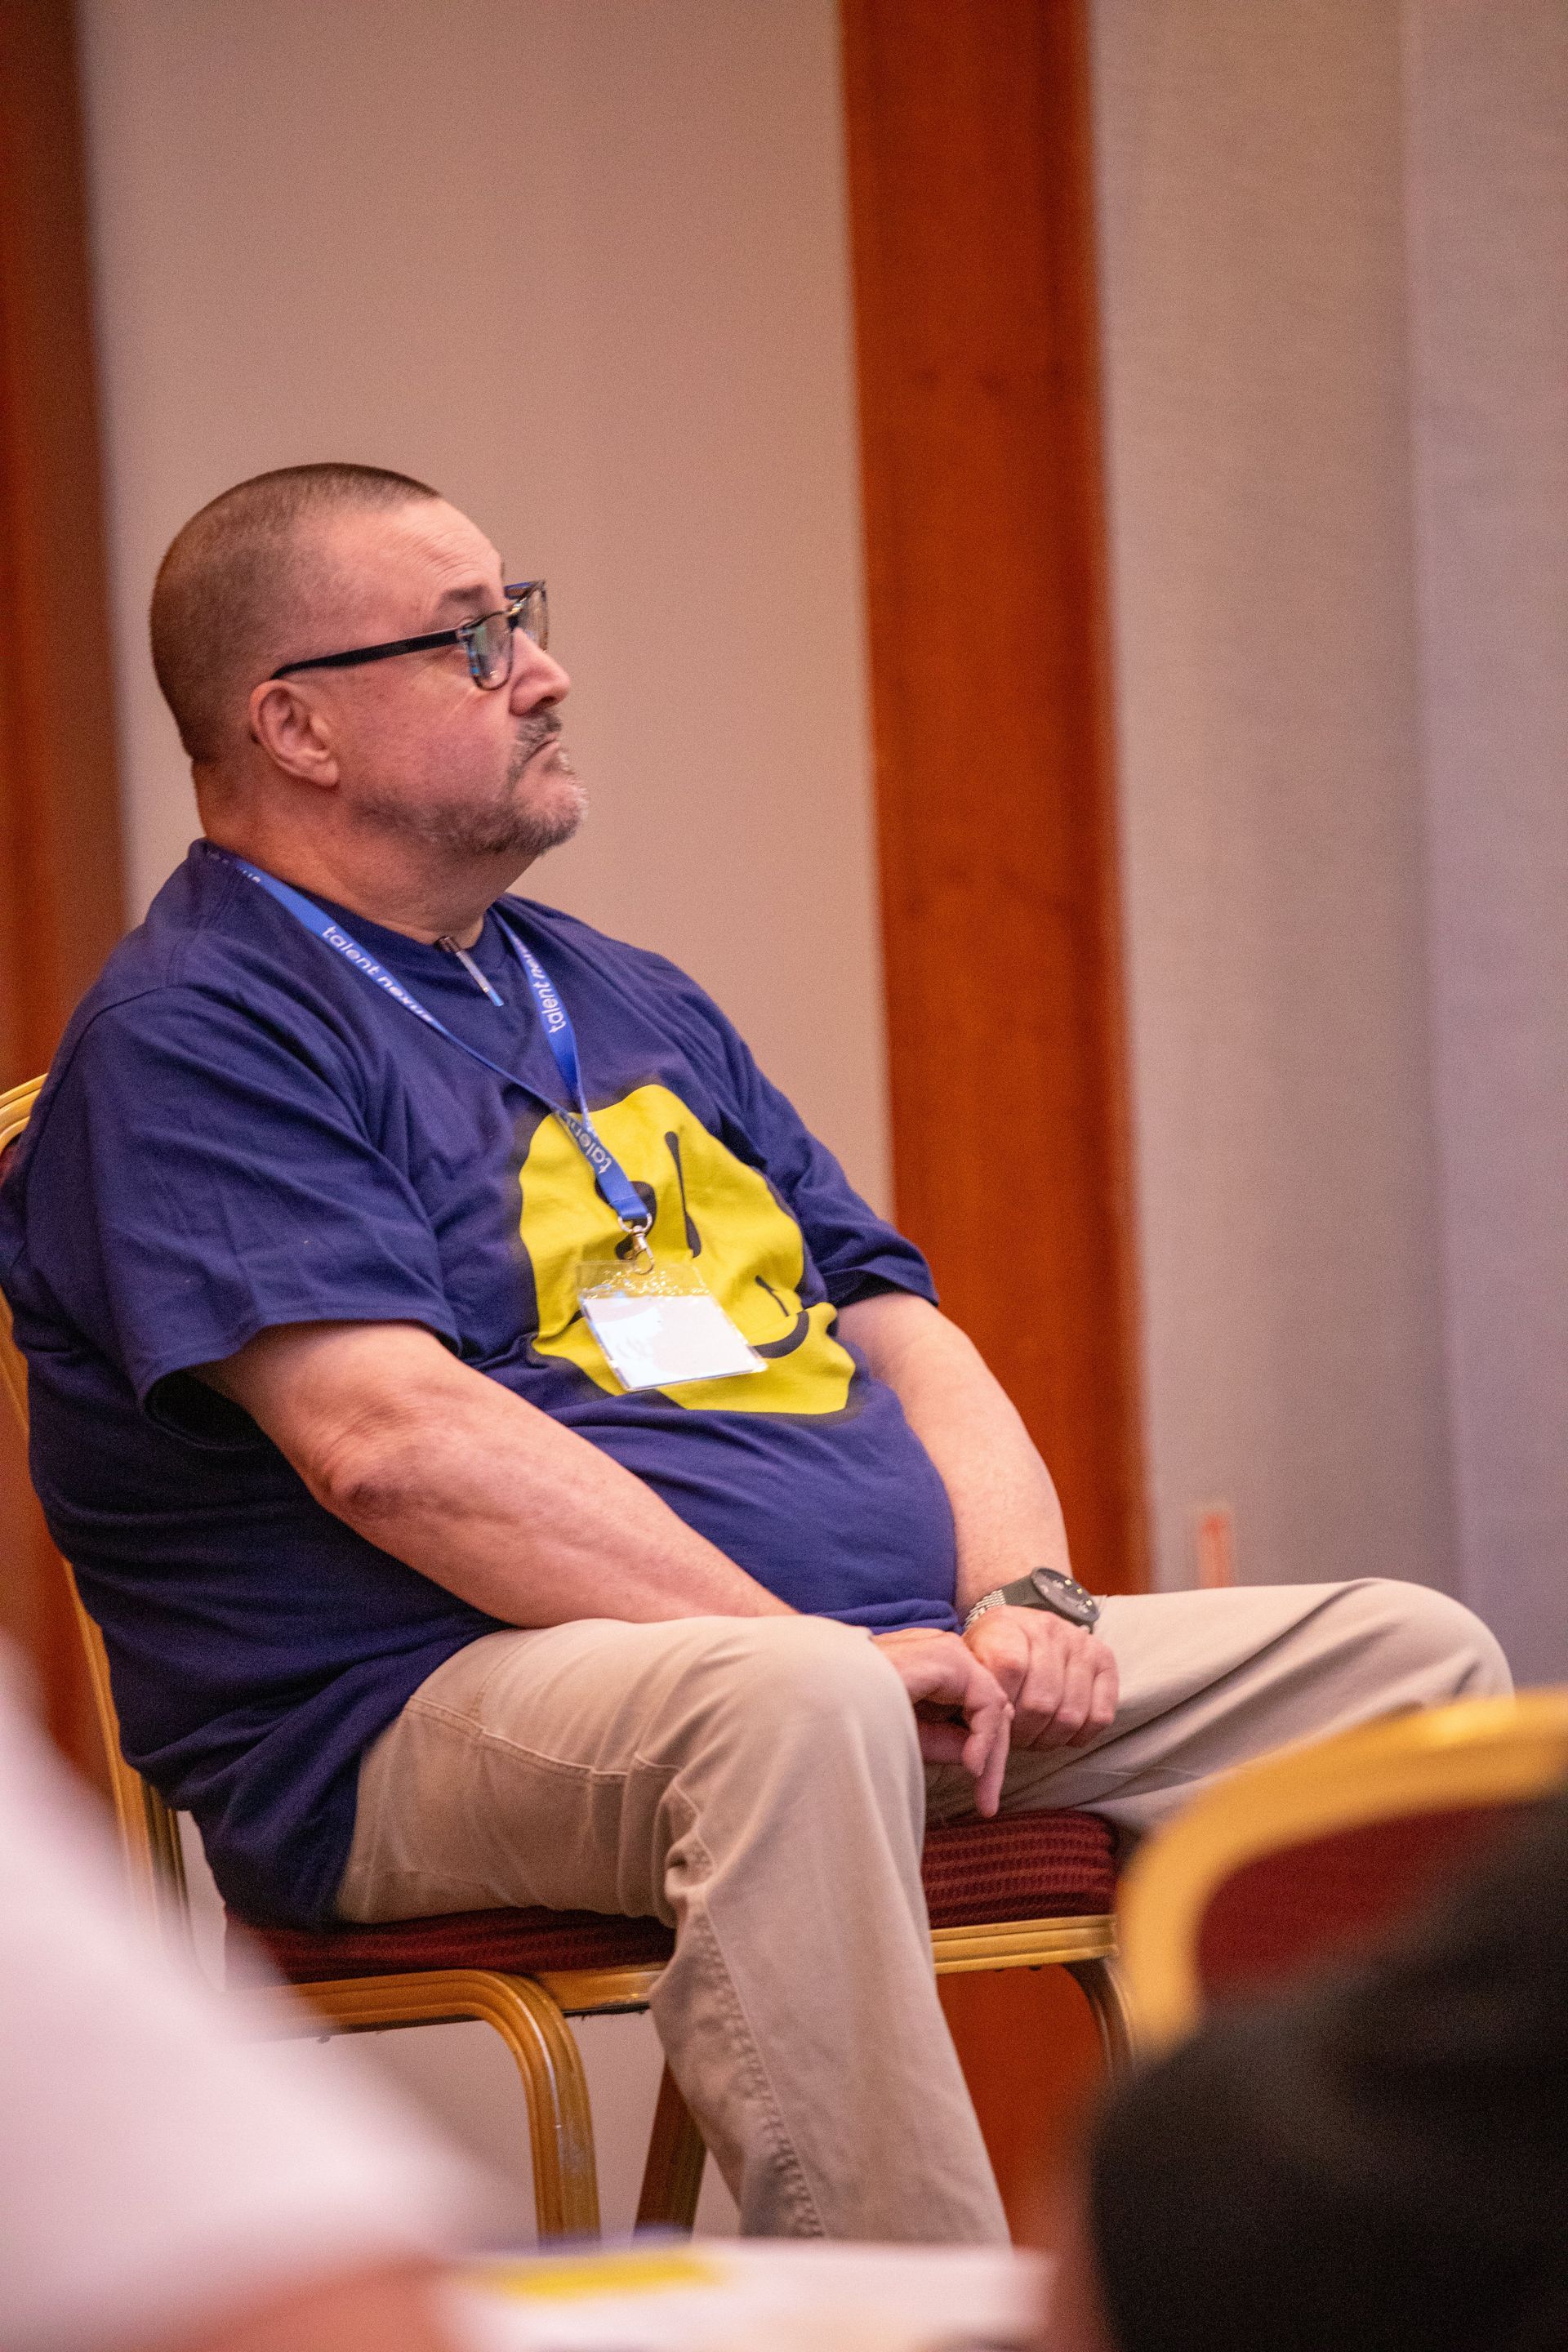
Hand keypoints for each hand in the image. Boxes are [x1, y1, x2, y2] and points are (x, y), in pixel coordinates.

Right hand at [870, 1626, 1013, 1815]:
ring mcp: (946, 1651)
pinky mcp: (949, 1658)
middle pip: (987, 1708)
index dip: (983, 1753)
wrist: (822, 1693)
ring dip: (991, 1751)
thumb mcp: (907, 1734)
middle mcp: (941, 1654)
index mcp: (930, 1668)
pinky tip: (971, 1764)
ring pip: (992, 1705)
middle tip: (988, 1805)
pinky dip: (985, 1735)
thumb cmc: (853, 1712)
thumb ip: (944, 1741)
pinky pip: (986, 1700)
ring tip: (981, 1789)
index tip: (982, 1801)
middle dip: (992, 1757)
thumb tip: (980, 1756)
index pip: (974, 1709)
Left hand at [963, 1607, 1117, 1749]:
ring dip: (1049, 1739)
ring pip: (1071, 1715)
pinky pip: (1100, 1716)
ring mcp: (1081, 1644)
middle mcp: (1048, 1629)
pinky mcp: (1105, 1661)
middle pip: (1041, 1702)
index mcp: (1008, 1625)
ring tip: (1035, 1736)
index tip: (993, 1722)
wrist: (1020, 1627)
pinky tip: (1061, 1731)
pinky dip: (1079, 1735)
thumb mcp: (970, 1661)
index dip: (1002, 1709)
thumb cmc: (989, 1652)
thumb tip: (987, 1731)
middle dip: (1024, 1734)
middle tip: (1014, 1738)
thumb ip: (974, 1689)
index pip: (1009, 1670)